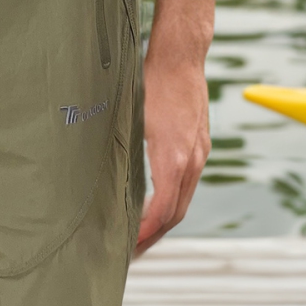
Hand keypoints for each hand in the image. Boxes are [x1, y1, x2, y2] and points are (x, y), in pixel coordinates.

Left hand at [135, 50, 210, 254]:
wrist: (181, 56)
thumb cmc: (152, 81)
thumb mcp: (133, 118)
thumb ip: (126, 152)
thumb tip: (105, 179)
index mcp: (174, 159)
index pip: (162, 212)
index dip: (145, 233)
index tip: (128, 245)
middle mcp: (192, 161)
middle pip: (177, 213)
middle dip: (155, 234)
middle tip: (133, 249)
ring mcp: (200, 153)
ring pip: (185, 198)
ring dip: (166, 218)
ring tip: (143, 230)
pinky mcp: (201, 144)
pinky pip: (188, 182)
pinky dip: (174, 198)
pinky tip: (157, 199)